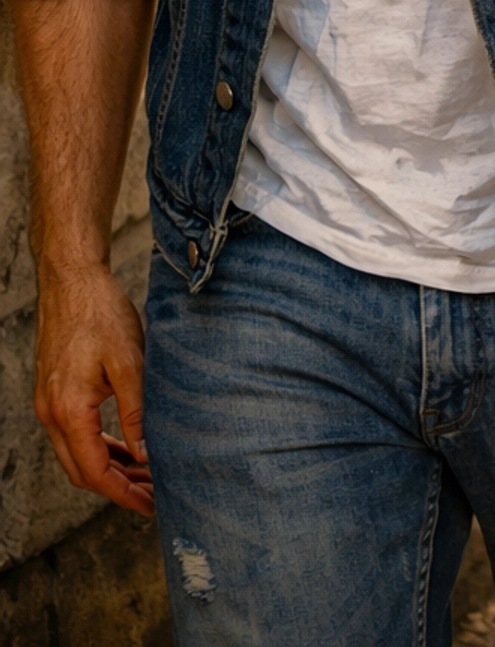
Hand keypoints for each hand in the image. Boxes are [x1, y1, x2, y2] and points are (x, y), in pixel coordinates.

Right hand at [33, 261, 152, 516]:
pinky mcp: (54, 393)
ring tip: (145, 474)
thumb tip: (146, 454)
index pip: (94, 472)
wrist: (71, 279)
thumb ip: (136, 412)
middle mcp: (51, 413)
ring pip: (77, 455)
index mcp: (69, 411)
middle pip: (82, 471)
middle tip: (154, 494)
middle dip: (117, 488)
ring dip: (109, 468)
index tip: (150, 505)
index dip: (123, 494)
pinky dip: (99, 446)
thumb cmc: (101, 314)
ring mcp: (49, 404)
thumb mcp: (129, 362)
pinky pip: (74, 435)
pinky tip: (125, 447)